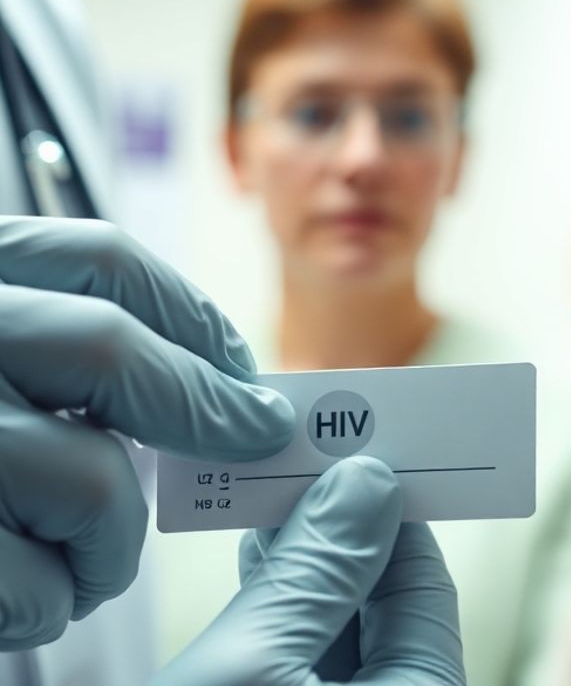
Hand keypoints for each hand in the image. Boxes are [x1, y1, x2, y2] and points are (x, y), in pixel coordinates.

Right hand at [0, 215, 294, 649]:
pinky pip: (26, 583)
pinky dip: (49, 603)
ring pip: (85, 479)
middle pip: (106, 352)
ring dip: (115, 540)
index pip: (102, 260)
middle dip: (202, 404)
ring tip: (96, 563)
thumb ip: (56, 349)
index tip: (243, 366)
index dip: (193, 315)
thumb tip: (220, 386)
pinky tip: (28, 601)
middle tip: (251, 438)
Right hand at [156, 456, 464, 685]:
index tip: (354, 447)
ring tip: (270, 495)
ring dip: (306, 565)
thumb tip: (365, 479)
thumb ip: (315, 570)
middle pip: (382, 604)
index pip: (424, 584)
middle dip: (340, 531)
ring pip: (341, 631)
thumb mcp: (252, 668)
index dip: (387, 509)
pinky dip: (286, 615)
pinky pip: (309, 663)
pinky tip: (257, 562)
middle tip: (303, 459)